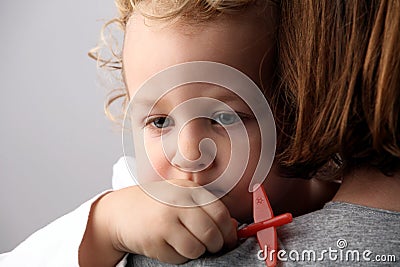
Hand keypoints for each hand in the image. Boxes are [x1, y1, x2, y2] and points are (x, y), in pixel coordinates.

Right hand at [79, 179, 236, 265]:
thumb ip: (205, 210)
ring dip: (197, 251)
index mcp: (188, 190)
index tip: (228, 239)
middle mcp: (178, 203)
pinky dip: (180, 257)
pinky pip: (180, 257)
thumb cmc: (155, 206)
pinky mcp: (155, 239)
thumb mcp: (180, 199)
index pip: (220, 213)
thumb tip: (233, 228)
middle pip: (211, 232)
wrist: (119, 212)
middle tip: (211, 247)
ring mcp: (166, 221)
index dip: (229, 230)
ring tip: (186, 244)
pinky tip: (170, 246)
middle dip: (216, 245)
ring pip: (197, 248)